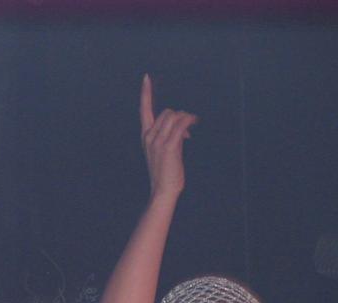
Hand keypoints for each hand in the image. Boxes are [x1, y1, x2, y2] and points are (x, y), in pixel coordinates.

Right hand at [140, 74, 196, 200]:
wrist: (163, 190)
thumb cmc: (166, 173)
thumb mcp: (163, 152)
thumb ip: (169, 137)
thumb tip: (184, 128)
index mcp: (146, 136)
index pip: (144, 110)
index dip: (145, 93)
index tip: (146, 78)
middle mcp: (149, 136)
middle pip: (167, 112)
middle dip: (179, 117)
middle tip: (186, 132)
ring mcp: (158, 141)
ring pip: (175, 116)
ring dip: (186, 120)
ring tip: (189, 133)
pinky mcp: (169, 146)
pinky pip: (181, 124)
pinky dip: (190, 121)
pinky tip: (194, 124)